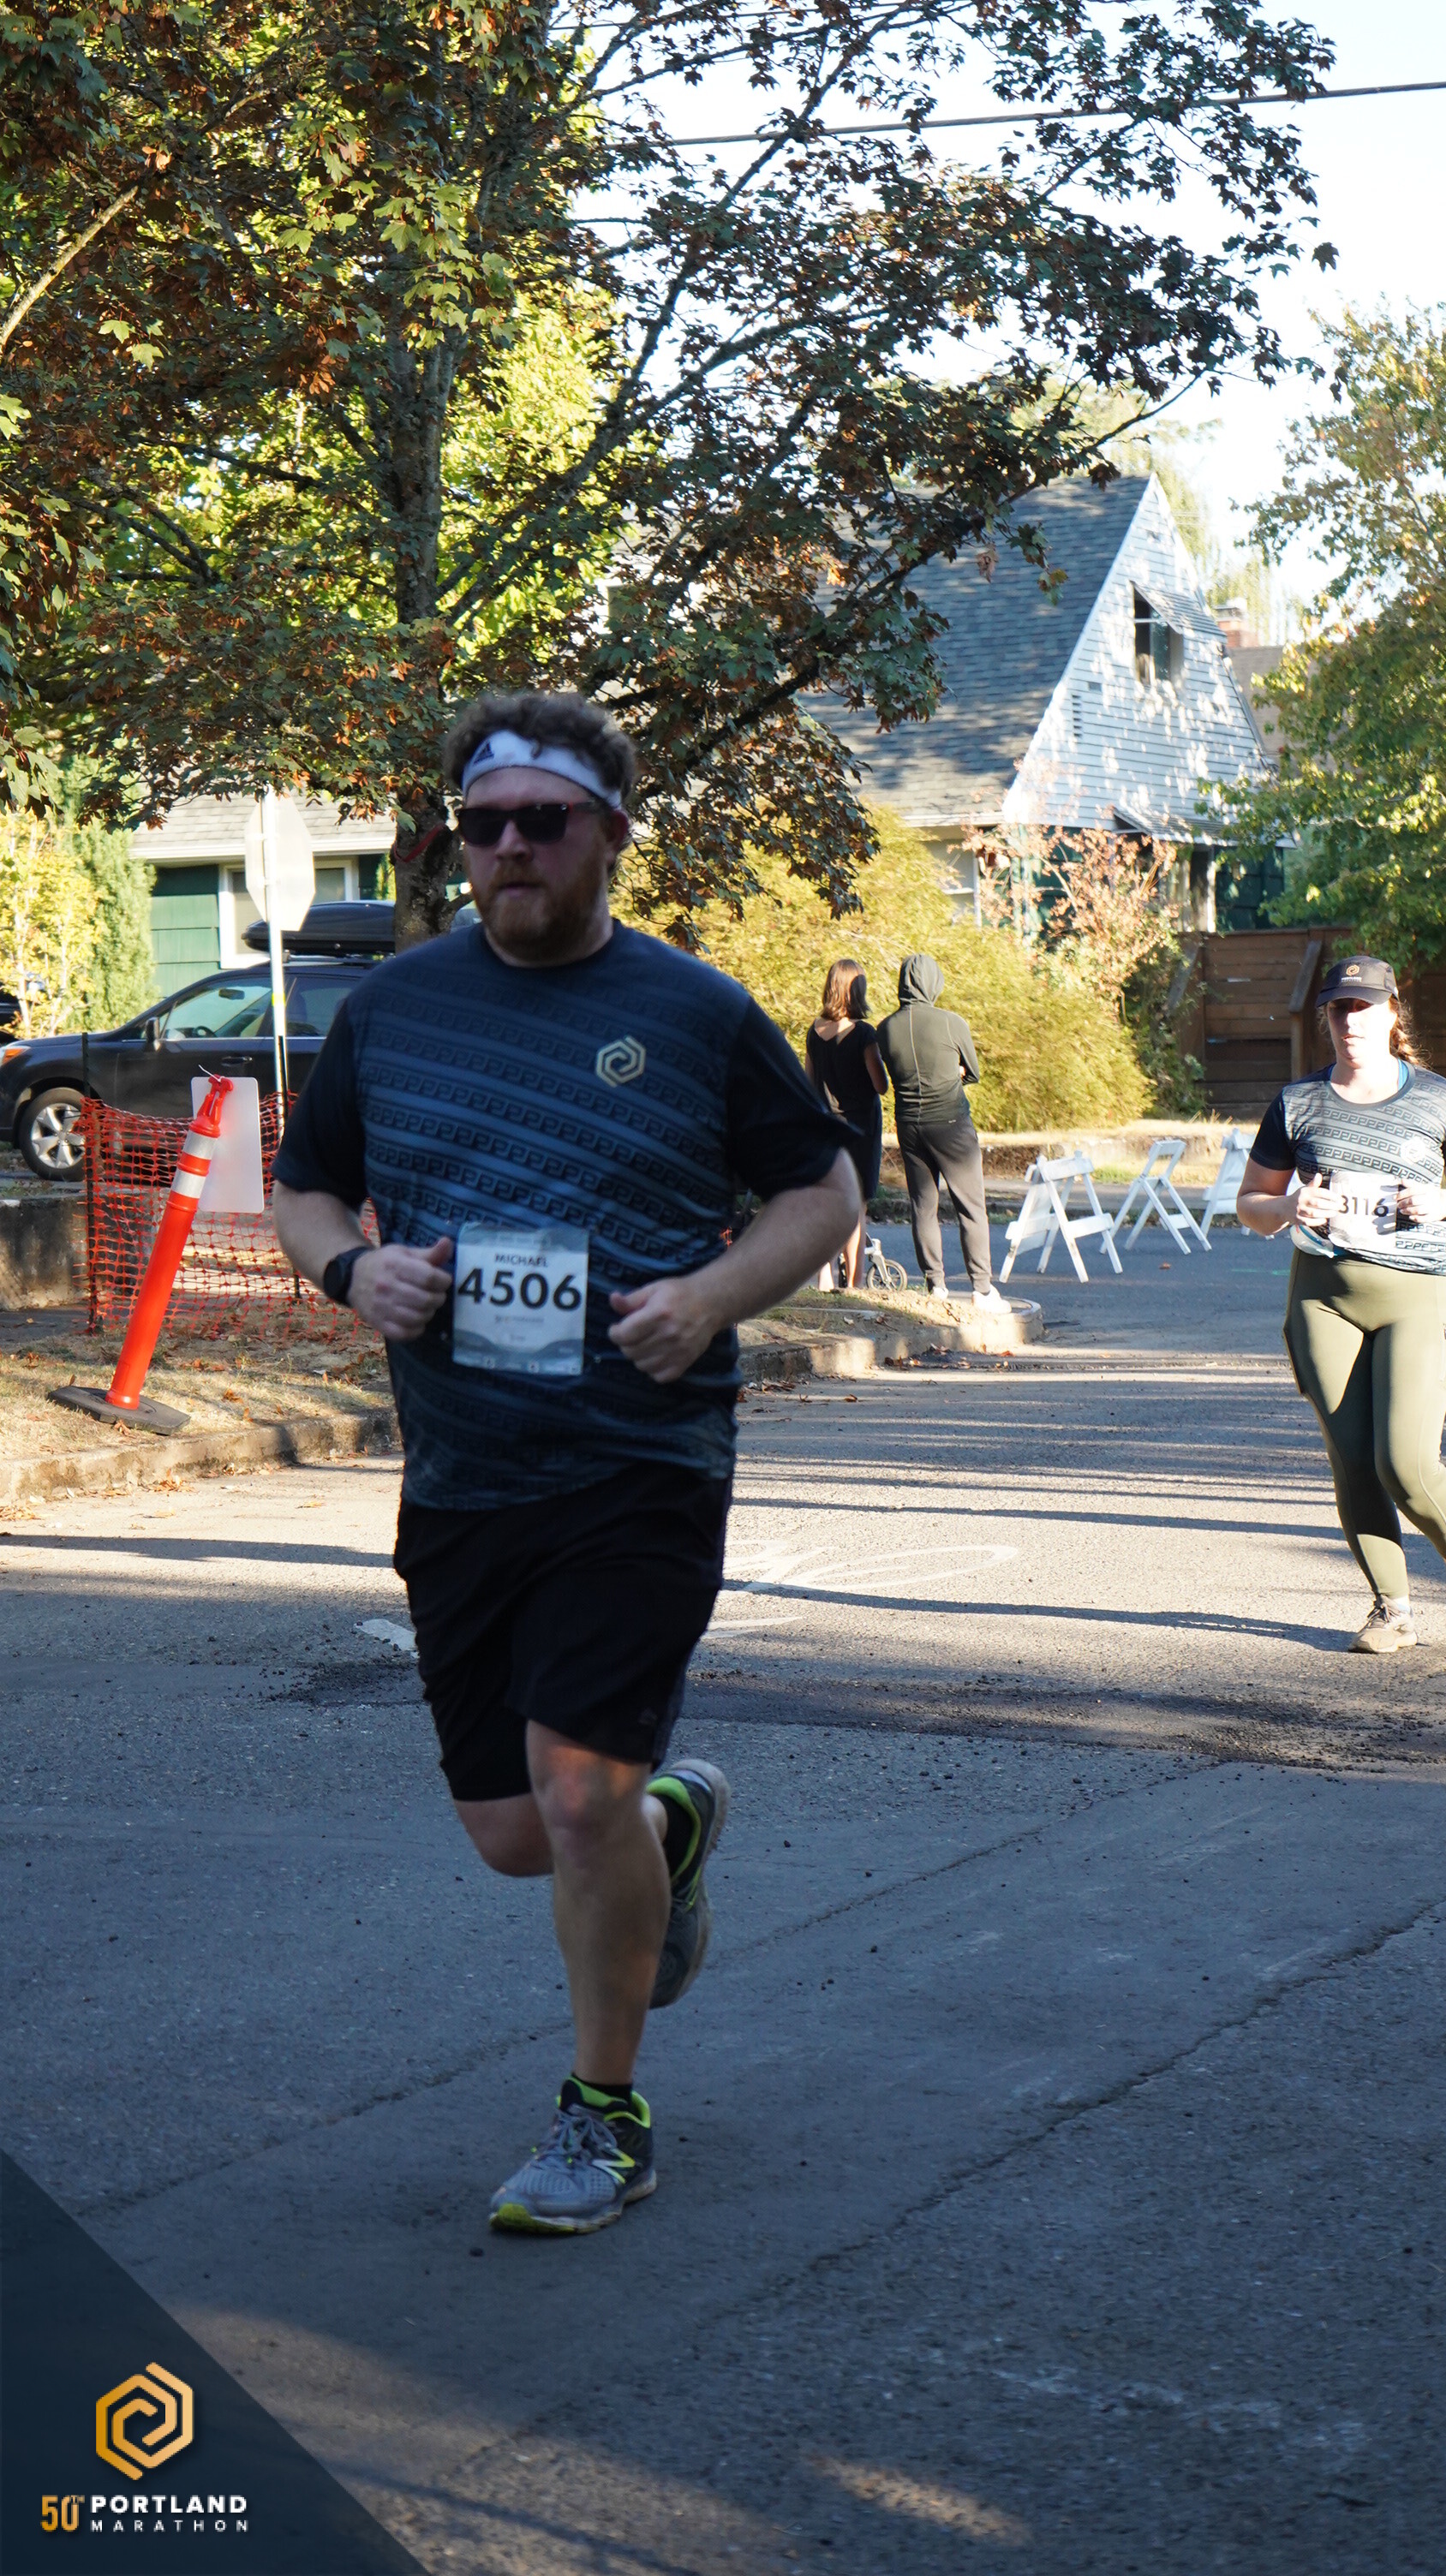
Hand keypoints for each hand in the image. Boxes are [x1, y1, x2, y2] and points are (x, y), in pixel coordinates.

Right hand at [348, 1238, 453, 1339]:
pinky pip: (404, 1333)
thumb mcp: (404, 1253)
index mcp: (394, 1264)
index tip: (444, 1280)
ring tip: (427, 1307)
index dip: (443, 1280)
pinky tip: (417, 1320)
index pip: (429, 1277)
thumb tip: (448, 1243)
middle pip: (426, 1299)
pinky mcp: (377, 1323)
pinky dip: (416, 1330)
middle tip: (437, 1295)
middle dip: (438, 1298)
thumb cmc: (385, 1264)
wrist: (353, 1278)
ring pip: (417, 1318)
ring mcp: (380, 1307)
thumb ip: (429, 1253)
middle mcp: (386, 1286)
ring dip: (429, 1313)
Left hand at [608, 1275, 722, 1382]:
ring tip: (644, 1344)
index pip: (624, 1335)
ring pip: (642, 1365)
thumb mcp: (653, 1289)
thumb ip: (631, 1299)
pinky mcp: (686, 1362)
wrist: (710, 1304)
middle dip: (625, 1344)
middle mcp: (669, 1334)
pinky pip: (659, 1376)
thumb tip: (613, 1300)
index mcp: (658, 1314)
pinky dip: (653, 1369)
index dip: (614, 1333)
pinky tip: (655, 1356)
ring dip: (638, 1356)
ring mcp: (678, 1351)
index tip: (616, 1328)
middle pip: (631, 1351)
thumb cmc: (679, 1294)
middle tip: (631, 1335)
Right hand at [1294, 1176, 1336, 1228]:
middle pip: (1318, 1203)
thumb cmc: (1299, 1198)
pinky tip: (1325, 1220)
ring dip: (1326, 1213)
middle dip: (1331, 1205)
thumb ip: (1313, 1184)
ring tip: (1335, 1213)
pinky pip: (1309, 1222)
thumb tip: (1319, 1175)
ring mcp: (1299, 1210)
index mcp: (1305, 1192)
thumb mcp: (1305, 1189)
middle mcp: (1301, 1200)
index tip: (1340, 1199)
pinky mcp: (1298, 1219)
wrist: (1283, 1208)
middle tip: (1340, 1207)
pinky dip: (1317, 1221)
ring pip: (1314, 1213)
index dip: (1332, 1196)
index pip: (1320, 1192)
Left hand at [1399, 1181, 1445, 1224]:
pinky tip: (1411, 1217)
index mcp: (1427, 1189)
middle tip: (1398, 1205)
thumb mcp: (1423, 1187)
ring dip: (1407, 1211)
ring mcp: (1432, 1207)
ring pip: (1417, 1210)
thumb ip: (1411, 1184)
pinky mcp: (1433, 1216)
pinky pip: (1423, 1219)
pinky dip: (1416, 1218)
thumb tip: (1400, 1180)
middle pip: (1413, 1201)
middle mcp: (1430, 1198)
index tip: (1395, 1197)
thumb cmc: (1431, 1193)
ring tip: (1402, 1211)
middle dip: (1403, 1203)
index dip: (1402, 1194)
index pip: (1412, 1190)